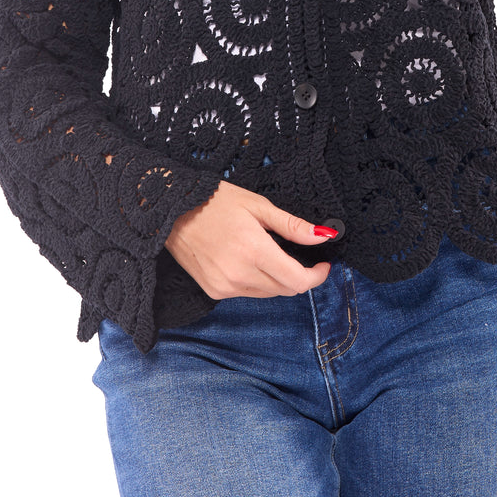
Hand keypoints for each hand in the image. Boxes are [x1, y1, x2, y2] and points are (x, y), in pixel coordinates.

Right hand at [164, 179, 333, 299]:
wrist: (172, 210)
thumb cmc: (216, 202)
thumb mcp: (259, 206)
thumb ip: (293, 226)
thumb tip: (323, 237)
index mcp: (255, 251)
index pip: (298, 281)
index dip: (317, 276)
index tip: (323, 265)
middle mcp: (240, 275)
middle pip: (286, 289)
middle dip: (299, 275)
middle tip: (298, 255)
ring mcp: (225, 286)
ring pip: (268, 293)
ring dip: (277, 279)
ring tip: (269, 253)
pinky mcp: (214, 291)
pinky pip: (248, 293)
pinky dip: (257, 281)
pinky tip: (248, 260)